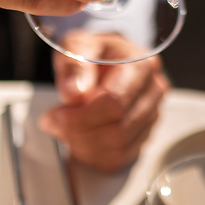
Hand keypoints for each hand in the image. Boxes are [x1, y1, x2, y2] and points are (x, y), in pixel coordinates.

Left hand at [39, 33, 168, 172]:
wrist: (103, 56)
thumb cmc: (92, 51)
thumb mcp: (76, 45)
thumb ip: (73, 66)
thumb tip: (74, 94)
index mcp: (141, 65)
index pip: (114, 103)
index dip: (81, 116)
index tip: (54, 115)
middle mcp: (153, 90)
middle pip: (118, 130)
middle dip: (78, 132)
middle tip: (52, 123)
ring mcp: (152, 114)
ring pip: (118, 148)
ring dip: (83, 145)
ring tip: (62, 128)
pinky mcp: (144, 133)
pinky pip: (119, 158)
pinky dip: (92, 155)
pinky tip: (77, 139)